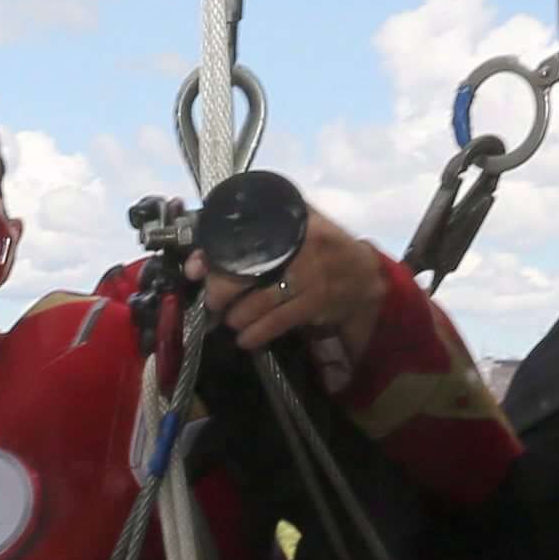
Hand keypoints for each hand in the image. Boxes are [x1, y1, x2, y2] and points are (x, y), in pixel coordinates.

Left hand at [195, 204, 388, 361]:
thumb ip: (261, 228)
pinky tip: (245, 338)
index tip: (195, 267)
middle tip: (212, 301)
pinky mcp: (316, 302)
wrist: (364, 273)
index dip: (215, 252)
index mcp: (292, 221)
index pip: (246, 235)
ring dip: (238, 314)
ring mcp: (311, 274)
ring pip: (261, 298)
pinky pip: (279, 320)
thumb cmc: (322, 246)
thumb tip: (208, 250)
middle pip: (248, 268)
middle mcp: (301, 245)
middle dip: (222, 290)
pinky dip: (258, 332)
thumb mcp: (297, 224)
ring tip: (229, 319)